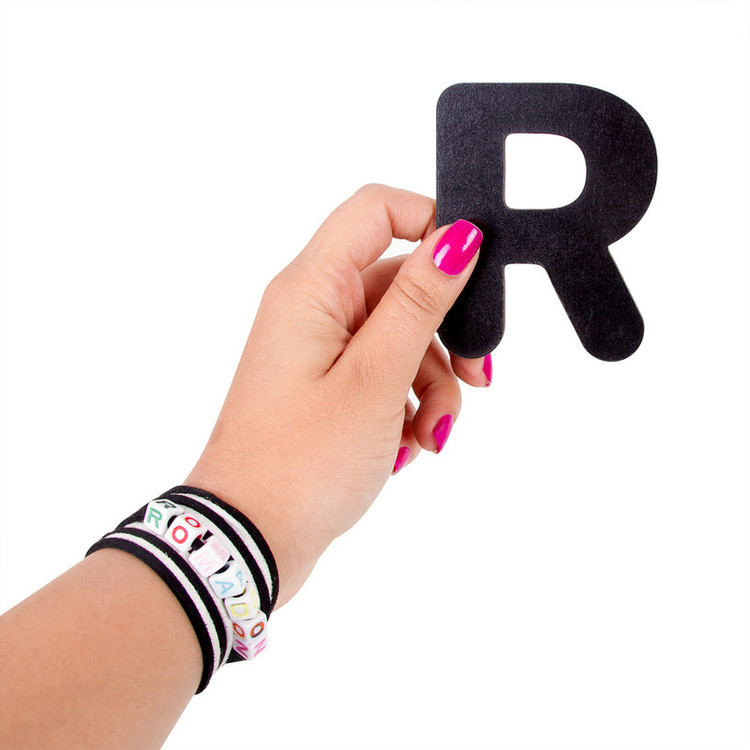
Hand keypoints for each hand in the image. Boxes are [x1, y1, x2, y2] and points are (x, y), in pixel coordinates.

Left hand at [186, 184, 487, 606]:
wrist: (248, 538)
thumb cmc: (301, 462)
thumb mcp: (376, 378)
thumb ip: (418, 303)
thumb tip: (456, 238)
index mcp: (311, 289)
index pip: (375, 210)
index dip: (432, 223)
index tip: (474, 271)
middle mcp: (312, 311)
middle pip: (401, 283)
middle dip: (446, 333)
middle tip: (476, 376)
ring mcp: (320, 352)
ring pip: (402, 338)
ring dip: (433, 384)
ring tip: (432, 435)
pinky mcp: (329, 389)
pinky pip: (385, 376)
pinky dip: (409, 407)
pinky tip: (410, 448)